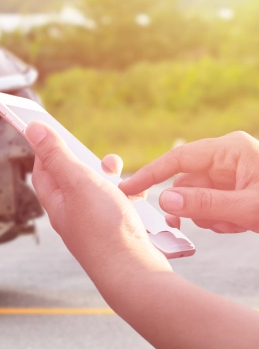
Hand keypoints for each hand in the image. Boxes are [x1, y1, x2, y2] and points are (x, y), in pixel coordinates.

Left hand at [25, 121, 168, 272]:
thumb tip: (33, 129)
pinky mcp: (115, 231)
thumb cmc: (104, 228)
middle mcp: (72, 214)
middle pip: (71, 179)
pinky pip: (117, 205)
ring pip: (98, 191)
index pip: (42, 171)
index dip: (45, 149)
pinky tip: (137, 195)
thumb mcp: (78, 182)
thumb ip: (57, 155)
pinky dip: (126, 194)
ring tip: (119, 171)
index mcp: (56, 202)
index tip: (50, 132)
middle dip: (84, 161)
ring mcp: (94, 224)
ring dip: (108, 176)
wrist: (134, 273)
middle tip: (98, 156)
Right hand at [119, 131, 258, 233]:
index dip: (150, 174)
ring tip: (234, 223)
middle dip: (191, 207)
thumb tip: (164, 200)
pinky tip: (239, 224)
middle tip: (200, 223)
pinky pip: (208, 206)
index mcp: (229, 149)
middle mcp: (226, 158)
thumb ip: (205, 203)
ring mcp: (230, 175)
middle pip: (186, 183)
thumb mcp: (248, 206)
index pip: (177, 159)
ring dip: (207, 217)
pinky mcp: (233, 191)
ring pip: (195, 198)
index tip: (127, 189)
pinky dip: (217, 220)